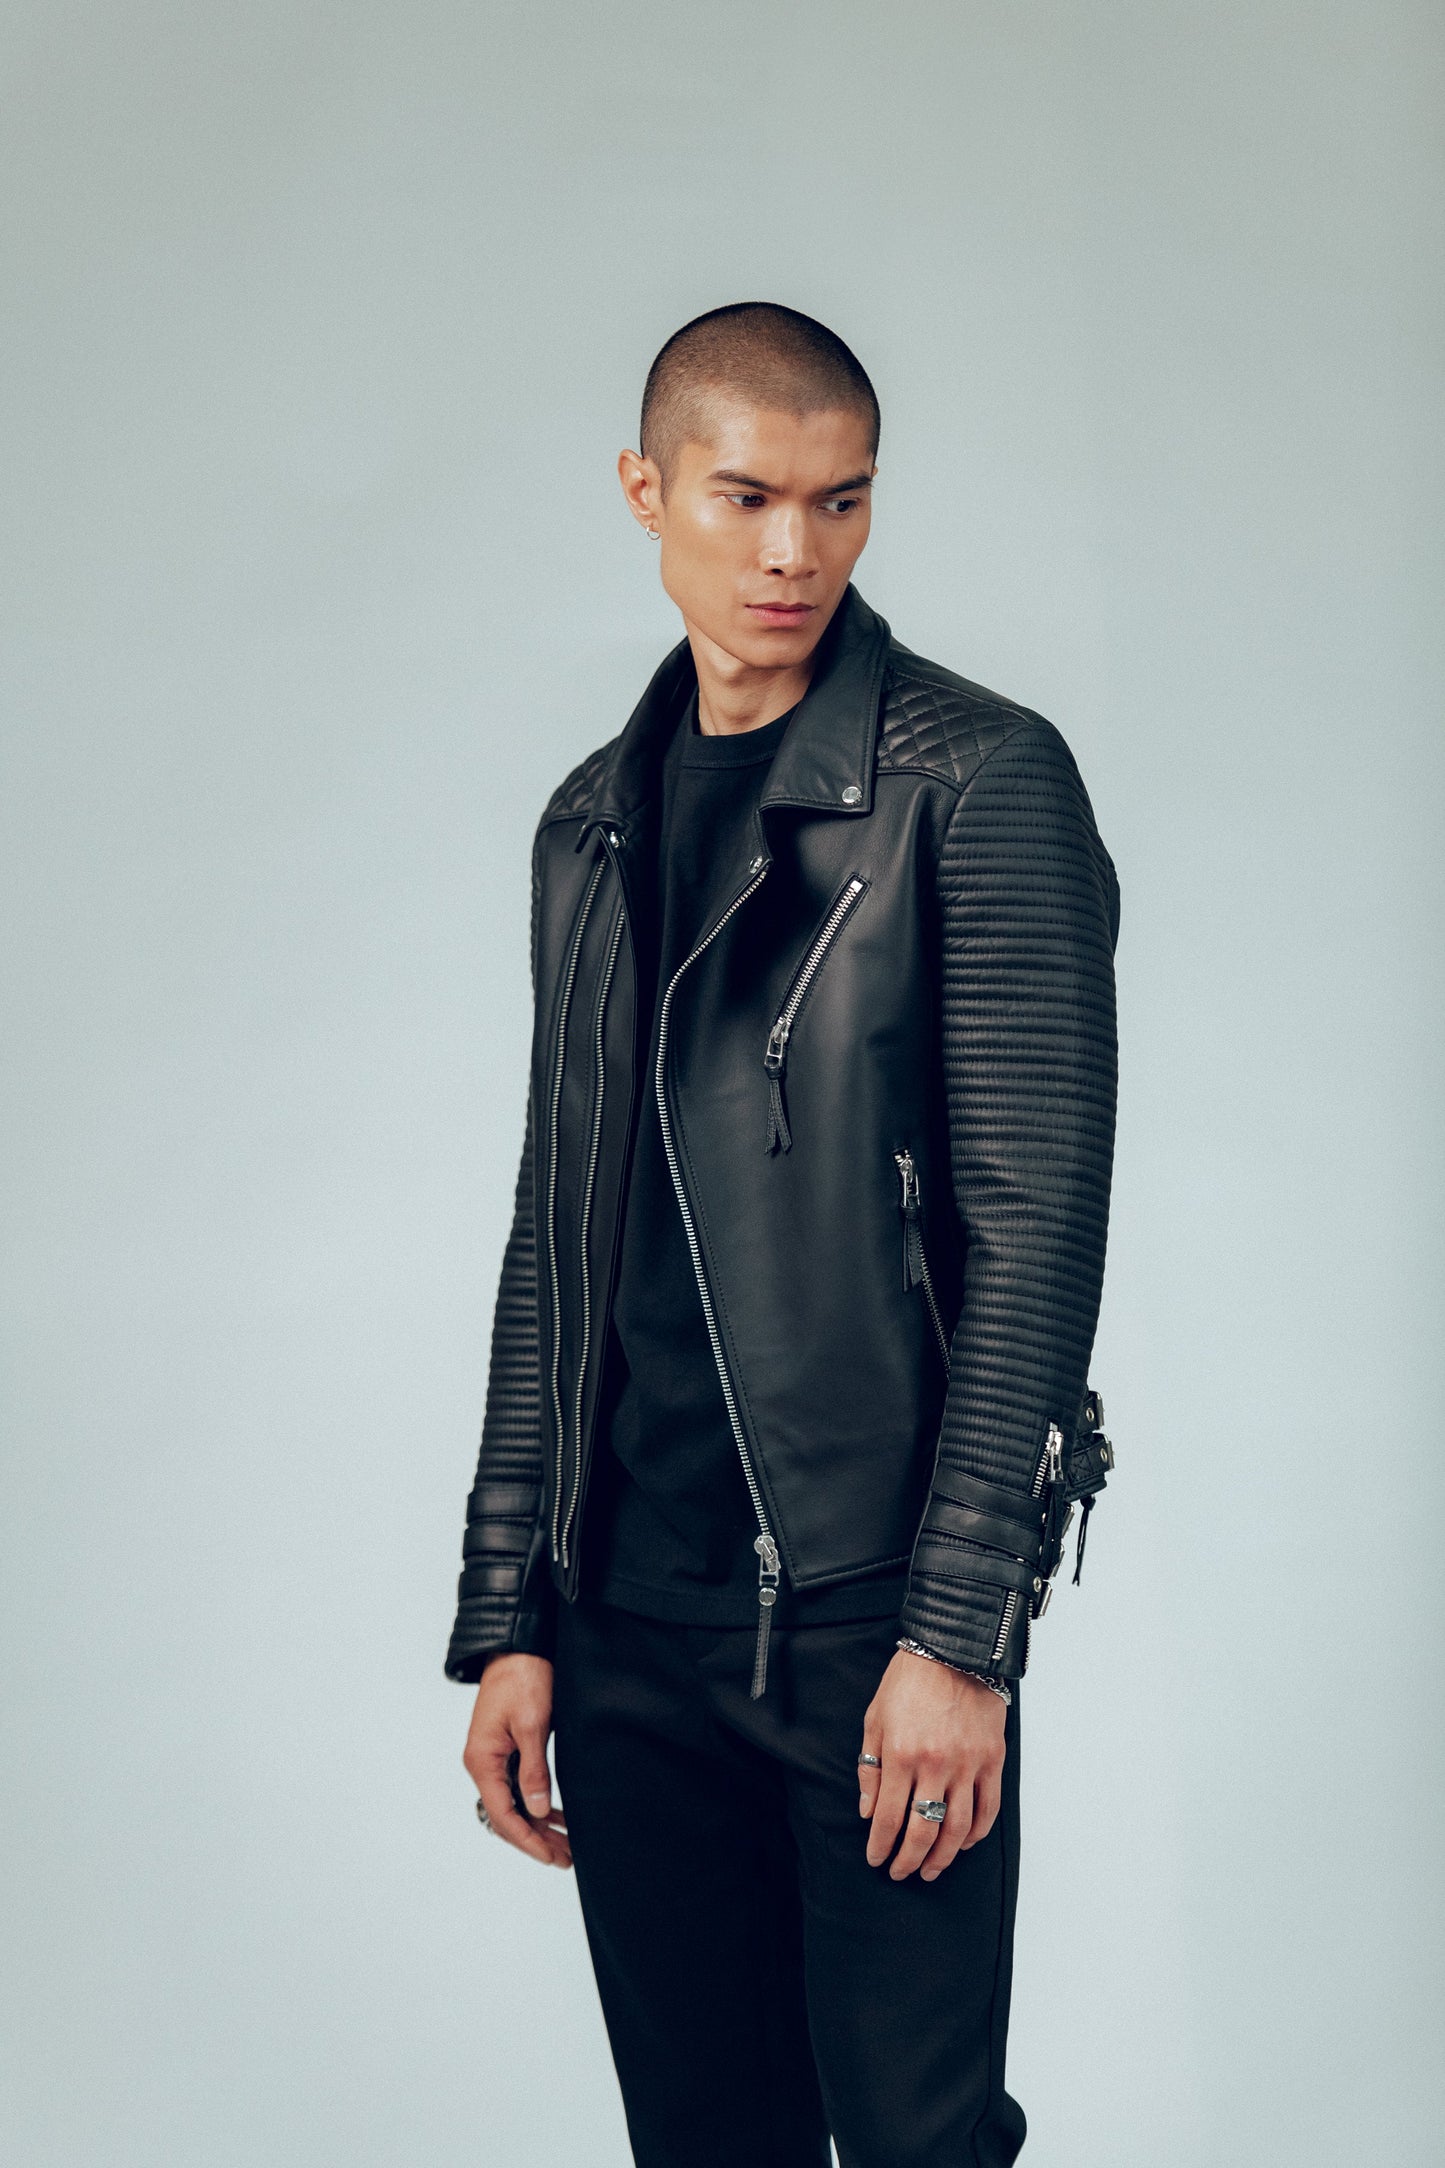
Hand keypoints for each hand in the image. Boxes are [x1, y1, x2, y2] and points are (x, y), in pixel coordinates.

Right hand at [462, 1653, 571, 1868]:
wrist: (519, 1646)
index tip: (551, 1857)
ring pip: (513, 1803)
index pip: (502, 1814)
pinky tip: (557, 1816)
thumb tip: (535, 1811)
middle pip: (506, 1815)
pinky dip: (536, 1802)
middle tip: (565, 1858)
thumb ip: (533, 1770)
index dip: (527, 1840)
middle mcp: (482, 1763)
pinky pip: (517, 1786)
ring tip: (566, 1844)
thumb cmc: (524, 1679)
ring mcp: (492, 1757)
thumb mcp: (533, 1725)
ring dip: (538, 1824)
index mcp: (482, 1760)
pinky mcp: (504, 1749)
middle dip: (535, 1839)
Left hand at [858, 1648, 1006, 1881]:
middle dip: (909, 1860)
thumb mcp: (875, 1718)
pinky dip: (976, 1833)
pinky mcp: (992, 1760)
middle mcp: (936, 1765)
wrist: (954, 1650)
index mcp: (902, 1754)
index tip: (876, 1859)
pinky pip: (987, 1808)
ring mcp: (968, 1765)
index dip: (881, 1845)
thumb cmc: (910, 1681)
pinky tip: (962, 1844)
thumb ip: (870, 1767)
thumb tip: (868, 1810)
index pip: (889, 1817)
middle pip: (923, 1830)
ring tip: (930, 1870)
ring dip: (942, 1857)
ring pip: (957, 1828)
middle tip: (901, 1873)